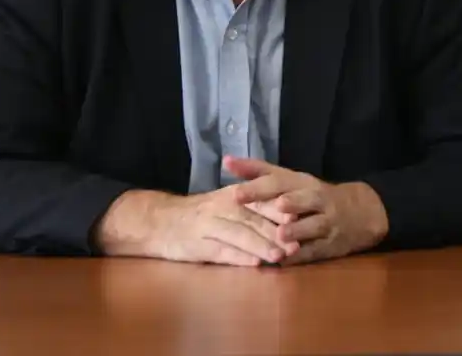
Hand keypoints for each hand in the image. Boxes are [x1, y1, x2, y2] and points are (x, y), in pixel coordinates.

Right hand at [97, 185, 301, 266]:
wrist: (160, 221)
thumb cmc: (203, 213)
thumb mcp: (229, 202)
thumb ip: (256, 207)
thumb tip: (291, 215)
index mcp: (234, 195)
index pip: (261, 201)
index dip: (281, 210)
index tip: (302, 218)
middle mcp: (222, 207)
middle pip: (253, 219)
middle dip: (276, 232)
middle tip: (297, 244)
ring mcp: (209, 227)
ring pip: (239, 236)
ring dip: (261, 247)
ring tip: (280, 256)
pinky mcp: (198, 246)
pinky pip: (221, 252)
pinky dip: (238, 258)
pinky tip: (254, 265)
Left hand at [225, 156, 388, 264]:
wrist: (361, 212)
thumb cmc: (314, 195)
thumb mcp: (290, 179)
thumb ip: (258, 171)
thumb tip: (227, 160)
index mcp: (302, 182)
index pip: (280, 181)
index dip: (259, 188)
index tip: (236, 194)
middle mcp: (316, 200)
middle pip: (303, 200)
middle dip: (289, 203)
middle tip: (274, 206)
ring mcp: (326, 223)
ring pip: (312, 226)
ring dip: (297, 231)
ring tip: (281, 235)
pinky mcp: (330, 245)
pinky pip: (315, 251)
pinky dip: (301, 256)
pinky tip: (285, 261)